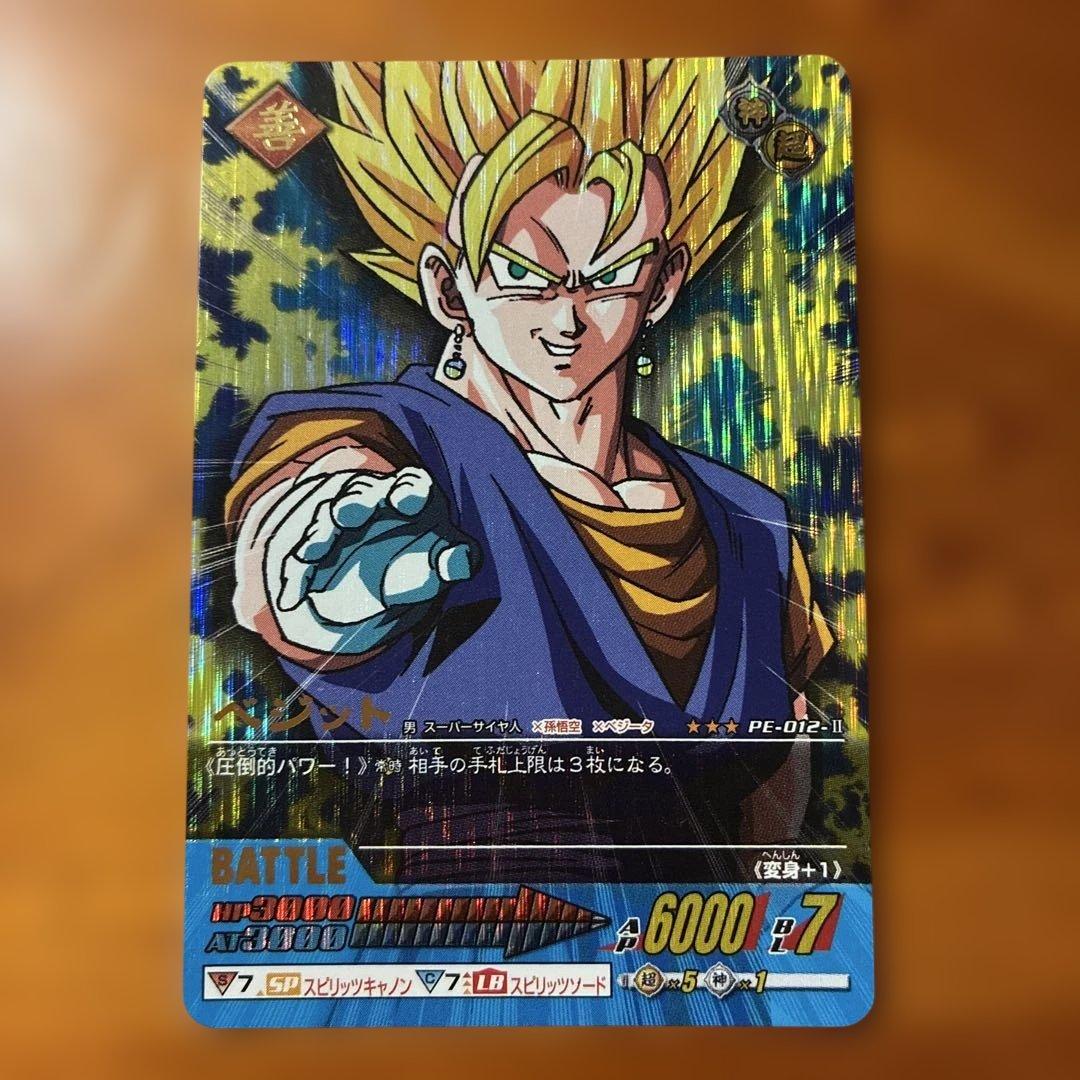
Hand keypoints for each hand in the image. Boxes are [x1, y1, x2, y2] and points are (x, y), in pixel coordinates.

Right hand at [263, 466, 474, 654]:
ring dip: (317, 536)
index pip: (410, 483)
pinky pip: (298, 557)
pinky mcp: (312, 545)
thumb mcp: (439, 563)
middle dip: (353, 502)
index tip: (405, 500)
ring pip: (323, 519)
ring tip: (311, 554)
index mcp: (408, 497)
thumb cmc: (419, 557)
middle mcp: (370, 499)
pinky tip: (289, 599)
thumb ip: (454, 561)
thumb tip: (462, 561)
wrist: (377, 574)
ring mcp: (336, 518)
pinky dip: (294, 577)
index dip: (408, 489)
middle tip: (347, 513)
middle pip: (360, 492)